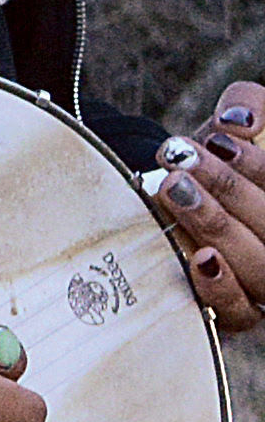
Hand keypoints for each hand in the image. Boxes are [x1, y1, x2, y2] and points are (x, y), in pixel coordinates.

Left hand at [153, 88, 264, 337]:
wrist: (166, 198)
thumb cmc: (212, 161)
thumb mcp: (232, 127)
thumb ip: (248, 107)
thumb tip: (237, 122)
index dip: (257, 167)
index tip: (216, 139)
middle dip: (229, 190)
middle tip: (182, 161)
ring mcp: (263, 281)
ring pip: (260, 266)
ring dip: (218, 225)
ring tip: (174, 190)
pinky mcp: (237, 313)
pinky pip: (240, 313)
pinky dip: (221, 288)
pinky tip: (199, 258)